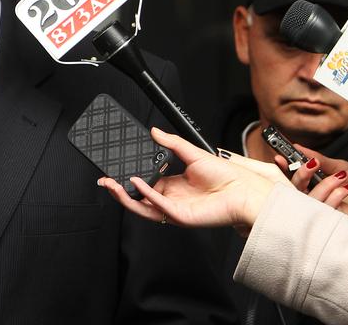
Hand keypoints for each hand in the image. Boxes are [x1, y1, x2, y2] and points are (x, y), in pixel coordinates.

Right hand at [98, 127, 291, 230]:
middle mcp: (171, 198)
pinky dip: (145, 195)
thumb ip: (171, 143)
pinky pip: (158, 207)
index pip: (144, 184)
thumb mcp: (193, 152)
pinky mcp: (181, 216)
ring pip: (142, 207)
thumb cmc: (226, 175)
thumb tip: (155, 131)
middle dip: (118, 190)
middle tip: (104, 180)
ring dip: (125, 196)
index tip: (113, 171)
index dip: (127, 179)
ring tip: (112, 184)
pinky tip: (136, 183)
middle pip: (138, 198)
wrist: (243, 189)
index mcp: (173, 185)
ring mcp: (175, 209)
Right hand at [282, 146, 347, 247]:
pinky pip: (323, 210)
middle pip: (294, 188)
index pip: (292, 176)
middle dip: (300, 174)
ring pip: (307, 200)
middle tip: (311, 164)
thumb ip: (320, 159)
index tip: (278, 157)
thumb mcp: (341, 166)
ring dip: (323, 185)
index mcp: (313, 182)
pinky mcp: (331, 220)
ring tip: (341, 177)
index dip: (282, 168)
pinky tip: (346, 189)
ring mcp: (321, 209)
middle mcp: (313, 196)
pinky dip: (333, 197)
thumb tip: (297, 147)